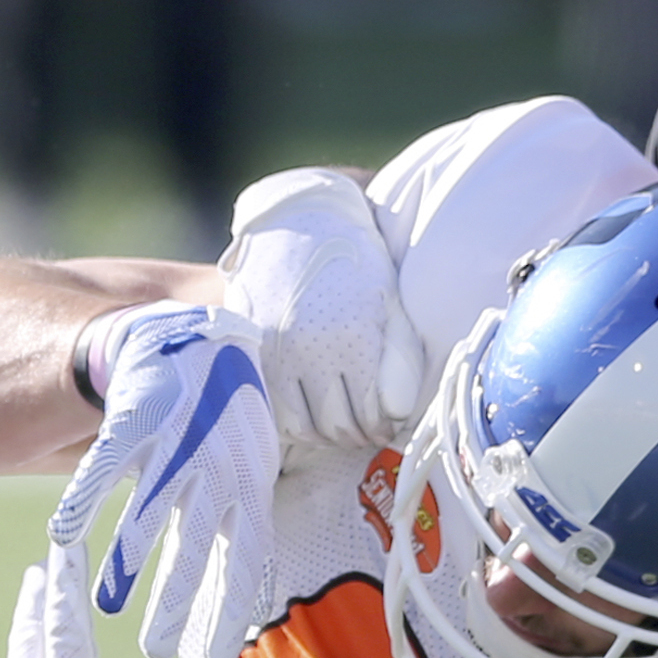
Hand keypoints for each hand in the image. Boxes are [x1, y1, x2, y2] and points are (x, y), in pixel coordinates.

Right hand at [51, 301, 280, 657]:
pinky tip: (63, 535)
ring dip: (128, 562)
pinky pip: (105, 466)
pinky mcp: (135, 421)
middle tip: (153, 652)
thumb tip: (249, 595)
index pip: (249, 558)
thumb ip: (240, 526)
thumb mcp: (250, 470)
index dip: (233, 606)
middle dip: (175, 602)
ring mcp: (176, 445)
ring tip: (105, 609)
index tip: (219, 656)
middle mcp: (217, 469)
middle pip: (196, 547)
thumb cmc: (228, 419)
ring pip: (149, 511)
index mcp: (250, 486)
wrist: (199, 338)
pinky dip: (83, 500)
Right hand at [222, 168, 431, 456]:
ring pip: (304, 426)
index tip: (387, 427)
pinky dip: (294, 423)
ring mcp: (280, 352)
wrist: (297, 222)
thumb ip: (398, 352)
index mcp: (355, 338)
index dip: (382, 428)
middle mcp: (314, 350)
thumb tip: (400, 407)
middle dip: (357, 435)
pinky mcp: (256, 351)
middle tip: (367, 431)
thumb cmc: (354, 258)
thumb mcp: (388, 299)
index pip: (371, 413)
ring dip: (326, 434)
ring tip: (340, 425)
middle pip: (339, 426)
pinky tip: (310, 415)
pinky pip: (275, 408)